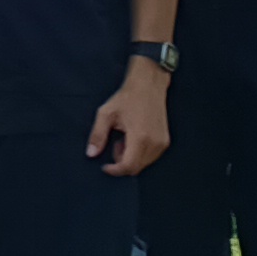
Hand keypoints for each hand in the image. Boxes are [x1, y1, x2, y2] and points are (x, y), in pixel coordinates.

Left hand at [86, 61, 171, 176]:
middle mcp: (154, 143)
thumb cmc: (127, 97)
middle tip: (116, 142)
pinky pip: (150, 157)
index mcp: (140, 137)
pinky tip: (134, 137)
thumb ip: (97, 135)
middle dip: (122, 162)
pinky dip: (139, 154)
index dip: (115, 170)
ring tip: (124, 138)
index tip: (105, 166)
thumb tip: (91, 154)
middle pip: (136, 168)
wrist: (148, 85)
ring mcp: (162, 142)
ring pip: (143, 164)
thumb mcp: (106, 114)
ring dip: (131, 158)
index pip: (128, 166)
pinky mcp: (165, 141)